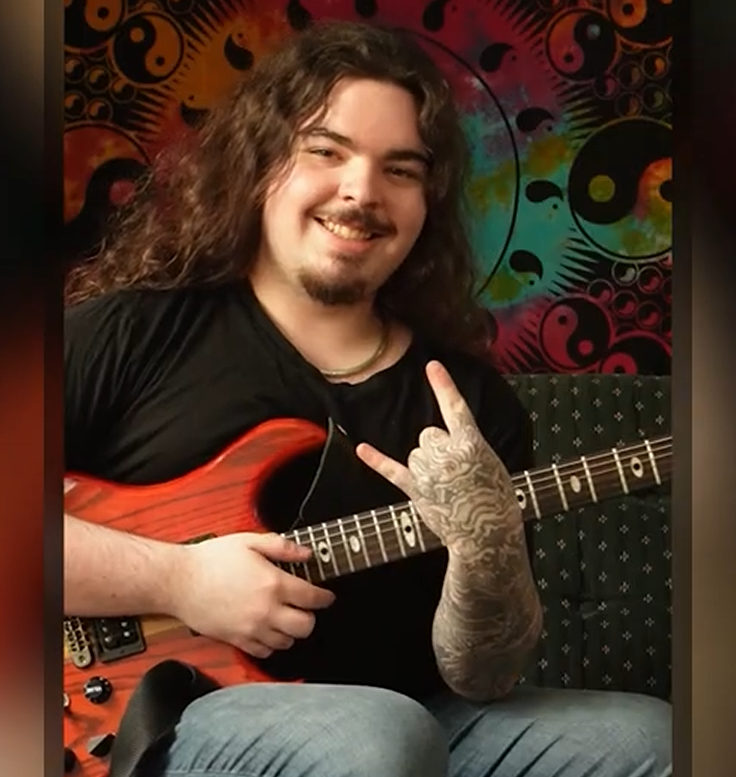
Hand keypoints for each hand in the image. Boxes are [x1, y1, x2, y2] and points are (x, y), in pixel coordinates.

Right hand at [169, 532, 334, 658]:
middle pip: (305, 626)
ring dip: (292, 631)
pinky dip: (272, 644)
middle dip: (311, 617)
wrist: (179, 580)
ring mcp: (251, 629)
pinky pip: (264, 652)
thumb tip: (305, 553)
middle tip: (307, 608)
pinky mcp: (237, 640)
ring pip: (287, 642)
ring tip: (287, 618)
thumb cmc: (210, 560)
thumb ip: (281, 546)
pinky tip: (269, 630)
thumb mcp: (249, 541)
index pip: (312, 598)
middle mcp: (266, 611)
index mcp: (273, 584)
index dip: (325, 597)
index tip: (327, 596)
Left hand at [356, 361, 520, 558]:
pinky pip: (391, 470)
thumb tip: (451, 442)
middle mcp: (446, 454)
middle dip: (438, 448)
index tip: (432, 365)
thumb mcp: (491, 463)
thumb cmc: (495, 500)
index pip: (455, 407)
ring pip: (416, 451)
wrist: (486, 536)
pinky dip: (376, 460)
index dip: (443, 385)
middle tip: (456, 471)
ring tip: (445, 485)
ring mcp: (428, 472)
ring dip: (426, 463)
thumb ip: (468, 446)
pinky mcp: (415, 490)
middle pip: (429, 434)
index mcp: (471, 444)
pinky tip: (362, 450)